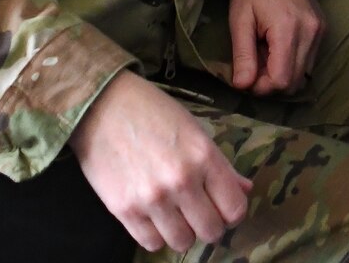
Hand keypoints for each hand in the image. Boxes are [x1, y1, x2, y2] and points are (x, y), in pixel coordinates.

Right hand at [70, 70, 250, 253]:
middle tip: (200, 213)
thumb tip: (245, 190)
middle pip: (211, 232)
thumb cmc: (153, 111)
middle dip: (210, 226)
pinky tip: (154, 216)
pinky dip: (156, 235)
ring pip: (182, 242)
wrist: (103, 106)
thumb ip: (221, 165)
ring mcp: (152, 199)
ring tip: (176, 214)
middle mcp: (181, 181)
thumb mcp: (195, 129)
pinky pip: (151, 243)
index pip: (234, 209)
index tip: (223, 207)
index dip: (232, 213)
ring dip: (183, 232)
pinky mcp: (124, 211)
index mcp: (204, 155)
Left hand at [228, 0, 325, 96]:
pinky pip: (309, 61)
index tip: (247, 75)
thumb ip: (242, 54)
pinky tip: (278, 47)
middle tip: (254, 65)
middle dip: (271, 83)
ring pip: (304, 75)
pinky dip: (293, 64)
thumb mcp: (239, 18)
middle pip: (295, 82)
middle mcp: (311, 32)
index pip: (281, 80)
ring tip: (266, 54)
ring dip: (283, 74)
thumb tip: (242, 86)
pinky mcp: (323, 29)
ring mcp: (320, 30)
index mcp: (288, 28)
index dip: (262, 86)